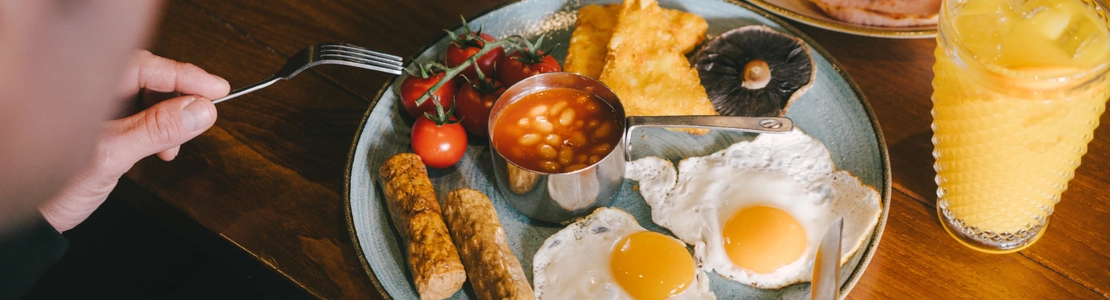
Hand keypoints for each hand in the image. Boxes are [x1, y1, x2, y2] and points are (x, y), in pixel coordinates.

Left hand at [38, 50, 229, 231]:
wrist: (34, 218)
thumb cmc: (51, 187)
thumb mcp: (112, 156)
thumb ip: (157, 130)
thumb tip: (199, 112)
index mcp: (86, 87)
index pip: (148, 67)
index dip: (186, 77)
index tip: (217, 90)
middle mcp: (92, 93)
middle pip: (151, 80)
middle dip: (179, 101)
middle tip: (203, 118)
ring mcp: (99, 110)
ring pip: (149, 101)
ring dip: (170, 120)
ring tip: (174, 146)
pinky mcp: (105, 127)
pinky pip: (142, 119)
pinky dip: (159, 132)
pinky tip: (162, 151)